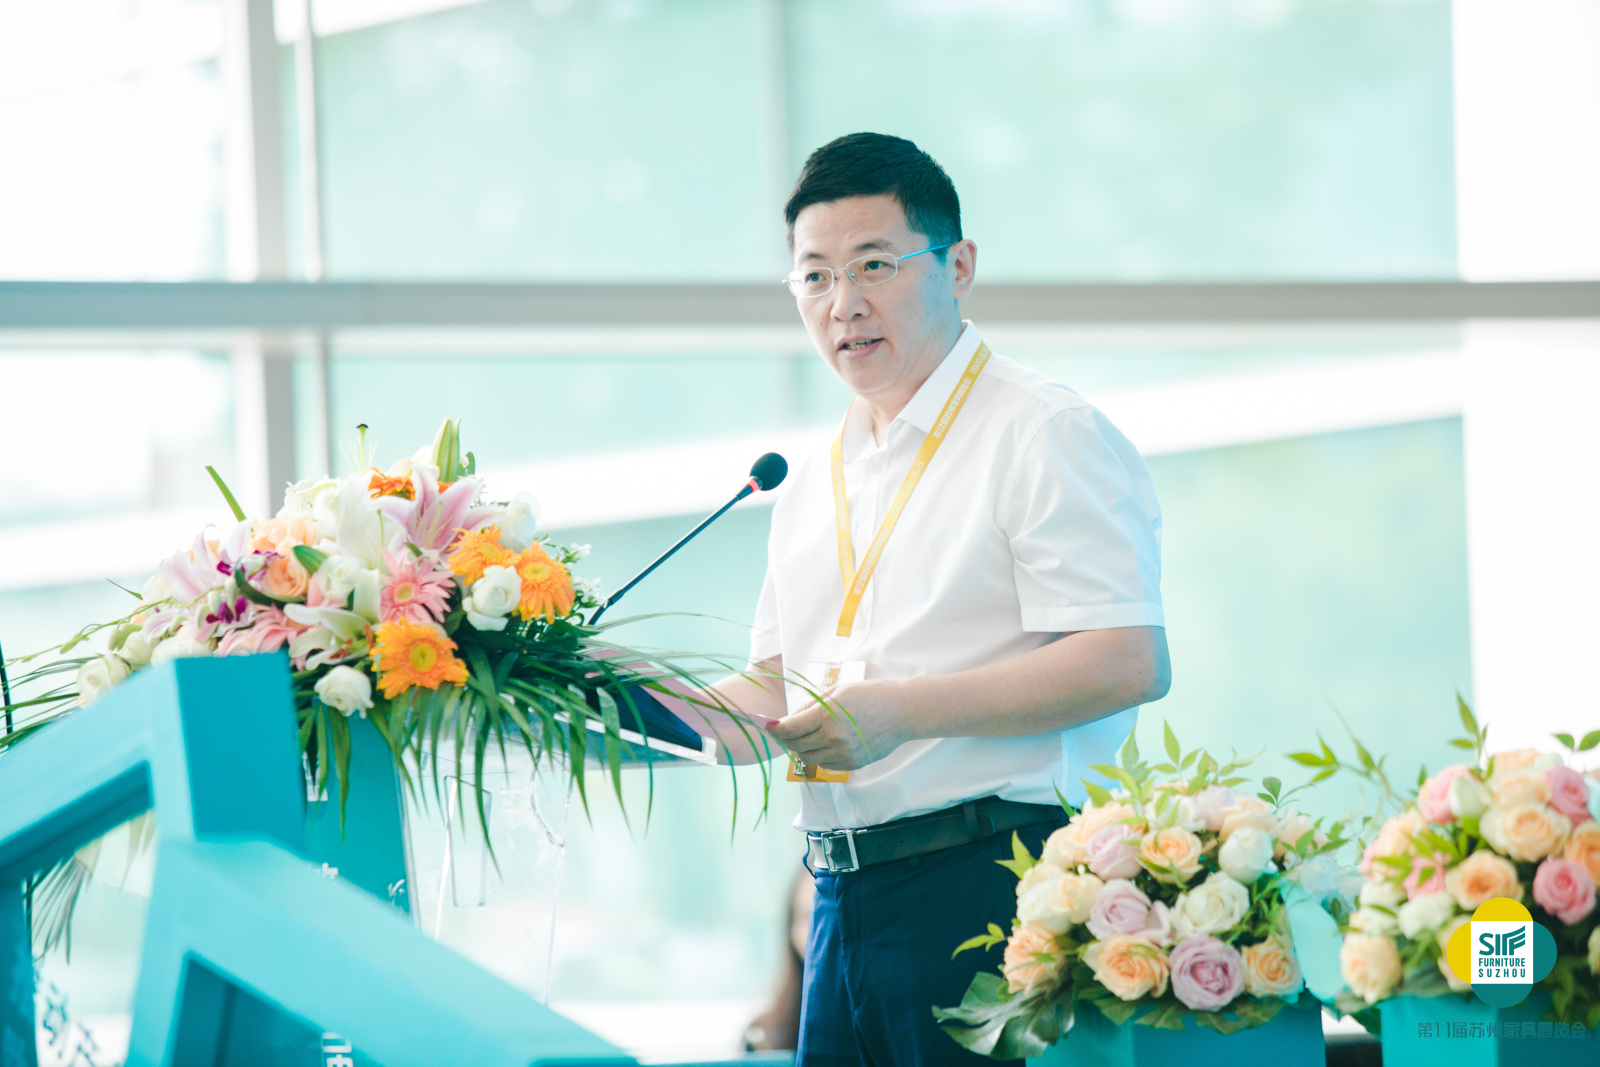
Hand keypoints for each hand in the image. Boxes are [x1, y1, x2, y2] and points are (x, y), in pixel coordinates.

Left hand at [763, 678, 913, 770]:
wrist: (902, 712)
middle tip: (784, 730)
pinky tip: (824, 742)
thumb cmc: (871, 695)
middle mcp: (832, 739)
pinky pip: (825, 764)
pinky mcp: (852, 764)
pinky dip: (818, 755)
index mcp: (826, 717)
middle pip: (795, 745)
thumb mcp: (837, 691)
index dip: (774, 729)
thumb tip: (791, 719)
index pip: (789, 729)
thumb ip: (811, 706)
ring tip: (804, 736)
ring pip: (808, 757)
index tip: (767, 726)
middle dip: (786, 738)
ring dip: (801, 748)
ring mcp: (843, 754)